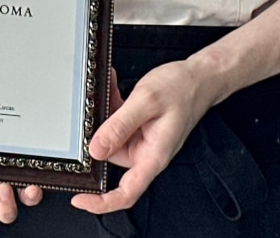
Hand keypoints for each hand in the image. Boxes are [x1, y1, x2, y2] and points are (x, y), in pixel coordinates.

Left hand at [71, 61, 213, 213]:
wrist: (199, 78)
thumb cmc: (181, 89)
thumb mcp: (146, 101)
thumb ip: (120, 126)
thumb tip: (96, 150)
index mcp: (153, 157)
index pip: (126, 193)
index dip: (101, 202)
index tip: (80, 199)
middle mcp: (147, 153)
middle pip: (111, 157)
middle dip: (99, 133)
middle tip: (95, 107)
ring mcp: (144, 141)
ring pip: (112, 137)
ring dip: (106, 114)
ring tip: (110, 90)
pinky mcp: (140, 128)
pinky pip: (119, 124)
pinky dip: (113, 106)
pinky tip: (114, 88)